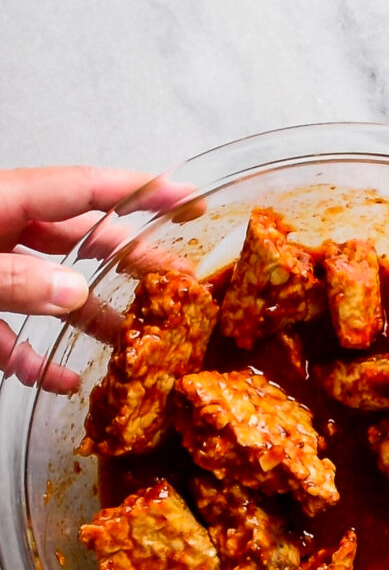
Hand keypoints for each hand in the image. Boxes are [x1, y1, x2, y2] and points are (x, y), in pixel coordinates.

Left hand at [0, 166, 157, 390]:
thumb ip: (14, 280)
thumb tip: (73, 293)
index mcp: (1, 202)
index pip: (85, 189)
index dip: (141, 192)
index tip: (189, 199)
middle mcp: (1, 230)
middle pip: (80, 240)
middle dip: (132, 259)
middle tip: (179, 278)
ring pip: (52, 289)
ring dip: (90, 317)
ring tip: (132, 341)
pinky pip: (13, 332)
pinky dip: (35, 357)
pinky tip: (58, 380)